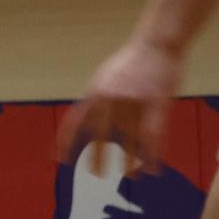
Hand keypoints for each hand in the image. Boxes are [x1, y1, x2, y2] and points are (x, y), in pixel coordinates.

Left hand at [58, 36, 184, 169]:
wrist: (157, 43)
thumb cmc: (132, 62)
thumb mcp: (104, 77)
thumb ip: (95, 98)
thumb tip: (84, 119)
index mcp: (95, 93)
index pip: (75, 122)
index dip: (67, 143)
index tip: (61, 159)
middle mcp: (110, 99)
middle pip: (100, 135)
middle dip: (97, 158)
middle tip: (96, 175)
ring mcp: (134, 101)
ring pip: (129, 140)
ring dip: (129, 160)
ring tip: (129, 175)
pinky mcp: (157, 103)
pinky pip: (154, 136)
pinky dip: (154, 154)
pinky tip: (154, 168)